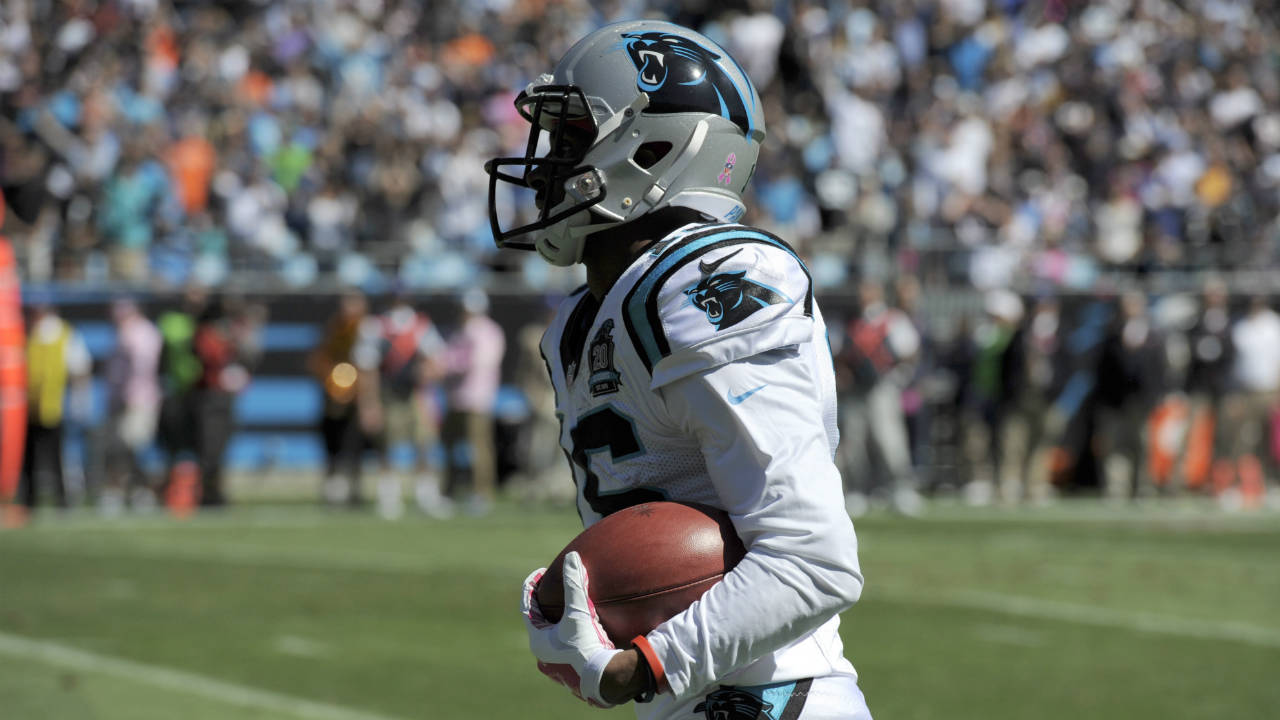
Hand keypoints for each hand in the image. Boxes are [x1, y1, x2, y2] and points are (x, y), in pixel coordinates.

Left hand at [520, 551, 621, 706]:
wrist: (605, 675)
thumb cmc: (587, 644)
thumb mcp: (579, 611)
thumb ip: (574, 584)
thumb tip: (572, 558)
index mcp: (538, 638)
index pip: (527, 606)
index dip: (531, 586)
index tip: (541, 571)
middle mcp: (543, 650)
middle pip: (537, 618)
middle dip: (543, 599)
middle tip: (552, 583)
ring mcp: (556, 657)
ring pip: (550, 629)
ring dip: (556, 613)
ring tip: (566, 599)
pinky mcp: (570, 661)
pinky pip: (564, 638)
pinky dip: (567, 624)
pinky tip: (581, 619)